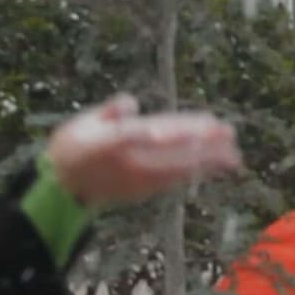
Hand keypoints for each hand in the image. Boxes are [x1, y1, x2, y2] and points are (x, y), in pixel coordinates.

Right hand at [47, 98, 240, 209]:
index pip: (145, 134)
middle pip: (170, 151)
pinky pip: (174, 179)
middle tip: (228, 134)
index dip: (171, 131)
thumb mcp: (81, 123)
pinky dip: (194, 172)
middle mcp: (129, 163)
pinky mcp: (143, 191)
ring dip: (206, 161)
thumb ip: (108, 112)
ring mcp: (139, 179)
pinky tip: (212, 166)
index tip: (199, 126)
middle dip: (201, 143)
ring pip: (177, 168)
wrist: (61, 189)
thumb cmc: (71, 148)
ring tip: (233, 154)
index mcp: (111, 142)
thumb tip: (131, 104)